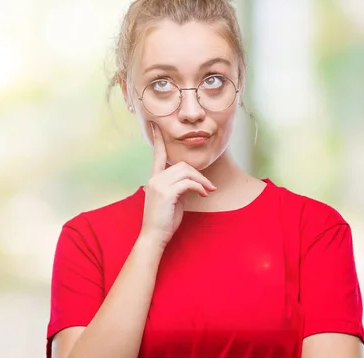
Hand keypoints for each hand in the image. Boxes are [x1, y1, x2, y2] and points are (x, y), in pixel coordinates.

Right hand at [139, 122, 215, 246]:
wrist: (154, 236)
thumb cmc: (164, 220)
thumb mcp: (172, 199)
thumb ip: (179, 186)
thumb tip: (192, 182)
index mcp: (154, 178)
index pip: (157, 155)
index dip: (158, 140)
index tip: (156, 126)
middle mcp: (155, 178)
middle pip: (182, 165)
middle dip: (199, 174)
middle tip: (209, 187)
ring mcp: (159, 185)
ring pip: (187, 172)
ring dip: (202, 181)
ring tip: (208, 191)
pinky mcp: (166, 193)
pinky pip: (188, 183)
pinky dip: (200, 188)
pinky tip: (203, 195)